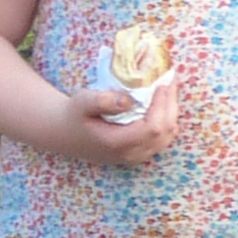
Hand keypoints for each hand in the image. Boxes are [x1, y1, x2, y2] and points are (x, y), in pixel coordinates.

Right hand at [54, 72, 179, 167]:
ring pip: (167, 137)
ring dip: (171, 111)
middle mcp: (130, 154)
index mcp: (117, 143)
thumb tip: (129, 100)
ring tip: (168, 88)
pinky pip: (162, 139)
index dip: (162, 105)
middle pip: (165, 132)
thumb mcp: (81, 102)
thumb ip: (102, 100)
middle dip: (171, 104)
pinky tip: (163, 102)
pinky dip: (167, 119)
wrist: (65, 133)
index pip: (152, 128)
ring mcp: (136, 157)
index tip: (162, 84)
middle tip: (170, 80)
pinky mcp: (139, 154)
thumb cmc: (74, 115)